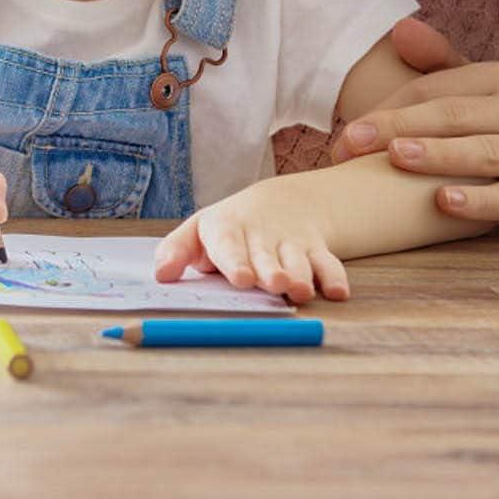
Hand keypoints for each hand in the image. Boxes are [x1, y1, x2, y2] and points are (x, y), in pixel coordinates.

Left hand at [152, 179, 348, 304]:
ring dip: (303, 275)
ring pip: (299, 260)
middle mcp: (261, 236)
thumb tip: (160, 275)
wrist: (279, 205)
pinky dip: (335, 277)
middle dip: (271, 270)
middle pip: (267, 255)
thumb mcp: (198, 233)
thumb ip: (176, 251)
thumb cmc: (228, 228)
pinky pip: (330, 263)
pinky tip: (338, 292)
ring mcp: (291, 243)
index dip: (235, 261)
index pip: (229, 244)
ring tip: (300, 290)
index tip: (241, 278)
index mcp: (227, 229)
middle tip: (275, 283)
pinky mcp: (316, 250)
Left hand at [331, 17, 498, 232]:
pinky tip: (443, 202)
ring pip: (483, 154)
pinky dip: (478, 201)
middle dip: (397, 129)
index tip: (346, 137)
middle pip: (453, 117)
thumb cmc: (493, 134)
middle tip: (352, 146)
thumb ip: (435, 62)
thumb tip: (401, 29)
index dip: (386, 110)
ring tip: (396, 158)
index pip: (433, 90)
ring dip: (437, 156)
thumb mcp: (469, 95)